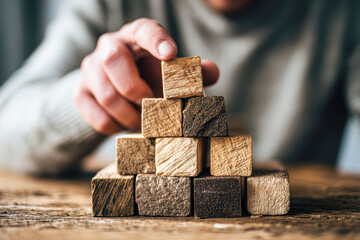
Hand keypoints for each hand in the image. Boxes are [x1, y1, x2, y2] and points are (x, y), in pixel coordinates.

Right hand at [74, 18, 218, 134]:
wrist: (115, 88)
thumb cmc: (149, 76)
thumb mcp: (170, 73)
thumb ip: (192, 73)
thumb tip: (213, 72)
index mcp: (135, 36)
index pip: (143, 29)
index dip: (156, 39)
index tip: (171, 53)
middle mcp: (109, 46)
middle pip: (113, 60)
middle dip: (137, 90)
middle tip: (152, 108)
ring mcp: (89, 69)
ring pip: (106, 94)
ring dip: (130, 115)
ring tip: (143, 122)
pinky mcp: (79, 92)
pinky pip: (96, 115)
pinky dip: (115, 126)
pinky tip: (125, 125)